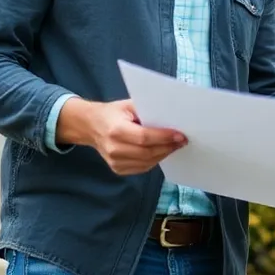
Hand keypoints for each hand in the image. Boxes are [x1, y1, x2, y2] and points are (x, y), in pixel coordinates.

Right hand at [60, 98, 185, 175]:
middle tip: (182, 141)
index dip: (163, 137)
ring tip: (175, 146)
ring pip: (146, 162)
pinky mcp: (117, 169)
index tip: (180, 135)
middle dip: (168, 147)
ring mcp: (115, 162)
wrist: (91, 126)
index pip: (144, 137)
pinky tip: (162, 152)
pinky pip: (141, 168)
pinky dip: (154, 160)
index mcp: (116, 130)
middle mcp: (114, 148)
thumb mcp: (128, 104)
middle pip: (147, 152)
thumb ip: (147, 109)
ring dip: (163, 154)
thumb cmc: (113, 113)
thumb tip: (171, 115)